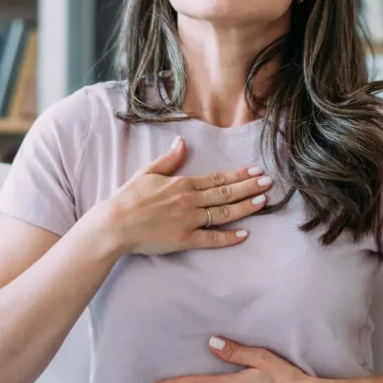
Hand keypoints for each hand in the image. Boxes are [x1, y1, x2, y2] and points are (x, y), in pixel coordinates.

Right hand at [99, 137, 271, 255]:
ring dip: (245, 207)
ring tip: (263, 201)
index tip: (255, 170)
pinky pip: (211, 238)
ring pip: (224, 213)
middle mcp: (189, 200)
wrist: (114, 224)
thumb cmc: (127, 198)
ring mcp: (188, 220)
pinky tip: (244, 234)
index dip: (238, 174)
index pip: (217, 178)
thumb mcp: (147, 173)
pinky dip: (228, 237)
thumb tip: (182, 142)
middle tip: (268, 182)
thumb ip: (168, 159)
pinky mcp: (184, 240)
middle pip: (226, 193)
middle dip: (249, 187)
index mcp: (182, 183)